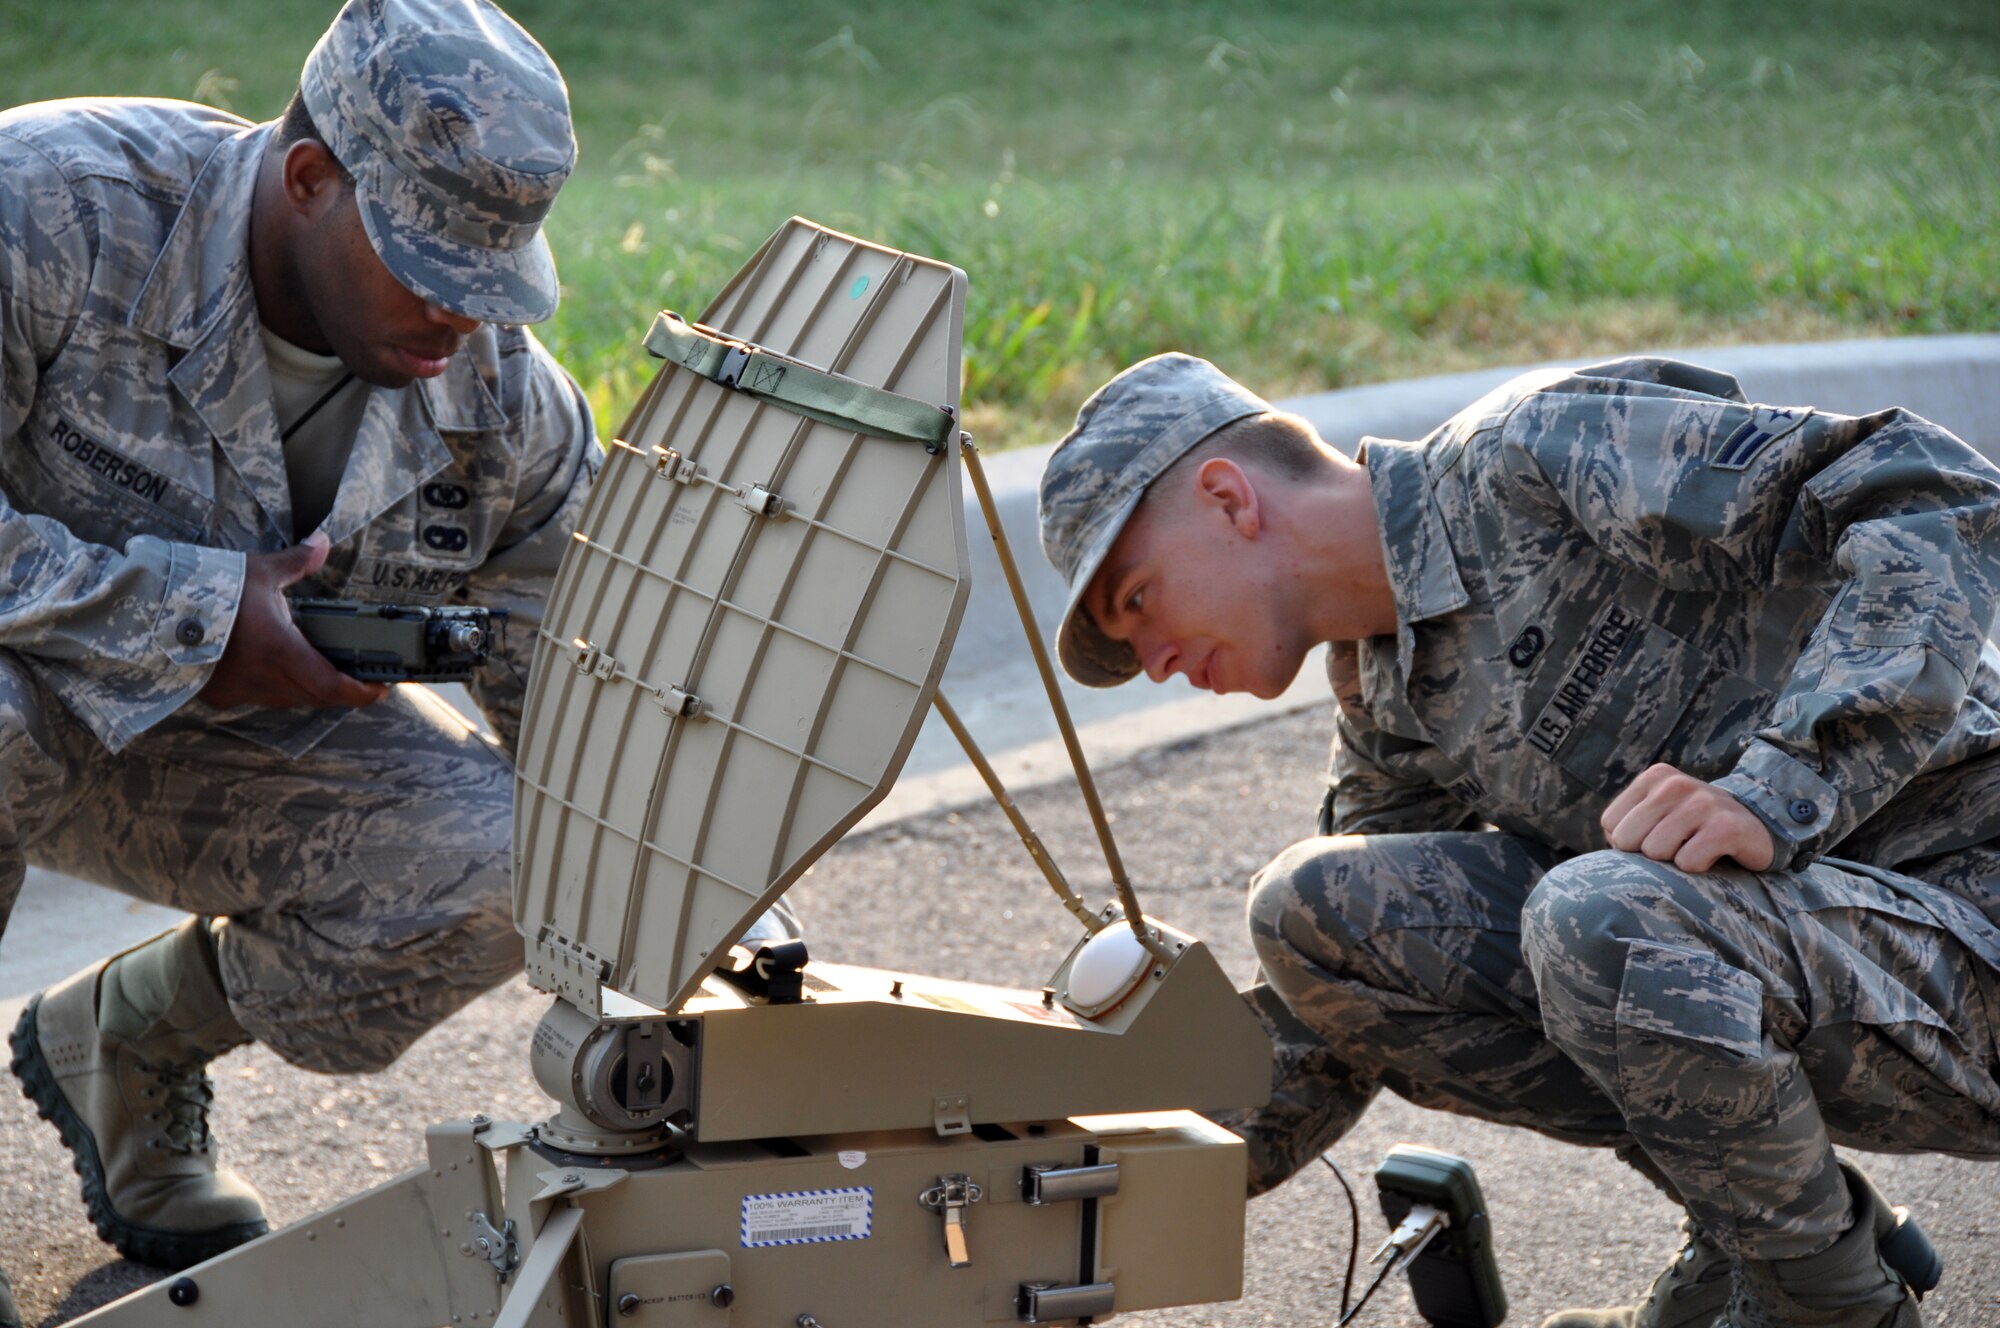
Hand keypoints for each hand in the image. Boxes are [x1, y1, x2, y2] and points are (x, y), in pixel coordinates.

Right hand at [196, 533, 389, 711]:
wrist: (152, 613)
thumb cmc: (207, 591)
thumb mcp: (258, 571)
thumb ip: (297, 561)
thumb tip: (322, 541)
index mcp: (281, 651)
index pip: (332, 686)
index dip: (361, 693)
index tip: (380, 688)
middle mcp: (264, 679)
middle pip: (315, 696)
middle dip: (339, 689)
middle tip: (357, 674)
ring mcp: (240, 691)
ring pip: (288, 699)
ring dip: (307, 687)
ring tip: (319, 667)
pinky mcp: (219, 695)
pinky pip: (258, 697)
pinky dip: (274, 686)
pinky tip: (273, 668)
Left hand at [1600, 763, 1775, 872]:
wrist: (1758, 830)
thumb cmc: (1695, 830)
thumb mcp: (1658, 817)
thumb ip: (1627, 827)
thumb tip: (1606, 851)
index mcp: (1655, 777)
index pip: (1611, 824)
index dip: (1630, 842)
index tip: (1659, 835)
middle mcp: (1677, 784)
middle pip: (1628, 839)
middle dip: (1649, 852)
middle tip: (1679, 844)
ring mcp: (1703, 802)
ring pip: (1656, 852)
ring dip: (1675, 860)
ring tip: (1697, 846)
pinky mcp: (1726, 827)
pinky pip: (1687, 863)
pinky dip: (1699, 867)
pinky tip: (1715, 854)